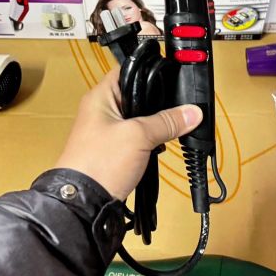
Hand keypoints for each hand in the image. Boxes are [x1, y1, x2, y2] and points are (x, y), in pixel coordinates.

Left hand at [54, 68, 202, 200]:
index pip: (127, 70)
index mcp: (100, 96)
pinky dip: (149, 140)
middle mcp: (101, 110)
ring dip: (155, 123)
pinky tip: (161, 144)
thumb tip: (193, 112)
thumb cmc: (101, 162)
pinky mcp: (112, 151)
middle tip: (179, 105)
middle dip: (158, 101)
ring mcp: (106, 131)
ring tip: (174, 125)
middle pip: (136, 95)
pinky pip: (136, 137)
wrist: (83, 205)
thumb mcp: (138, 137)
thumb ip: (166, 122)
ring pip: (138, 118)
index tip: (173, 76)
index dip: (150, 70)